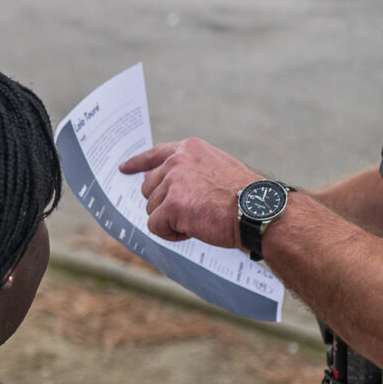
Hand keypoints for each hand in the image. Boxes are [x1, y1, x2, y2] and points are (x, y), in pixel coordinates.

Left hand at [119, 138, 258, 249]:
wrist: (257, 211)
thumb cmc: (243, 196)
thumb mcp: (216, 170)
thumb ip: (188, 171)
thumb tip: (157, 181)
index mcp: (190, 149)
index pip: (155, 154)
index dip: (138, 163)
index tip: (124, 168)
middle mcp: (178, 161)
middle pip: (149, 189)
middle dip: (165, 205)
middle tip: (193, 212)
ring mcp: (174, 181)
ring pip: (152, 209)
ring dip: (171, 221)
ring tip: (199, 220)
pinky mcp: (172, 204)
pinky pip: (156, 226)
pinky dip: (171, 234)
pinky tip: (193, 230)